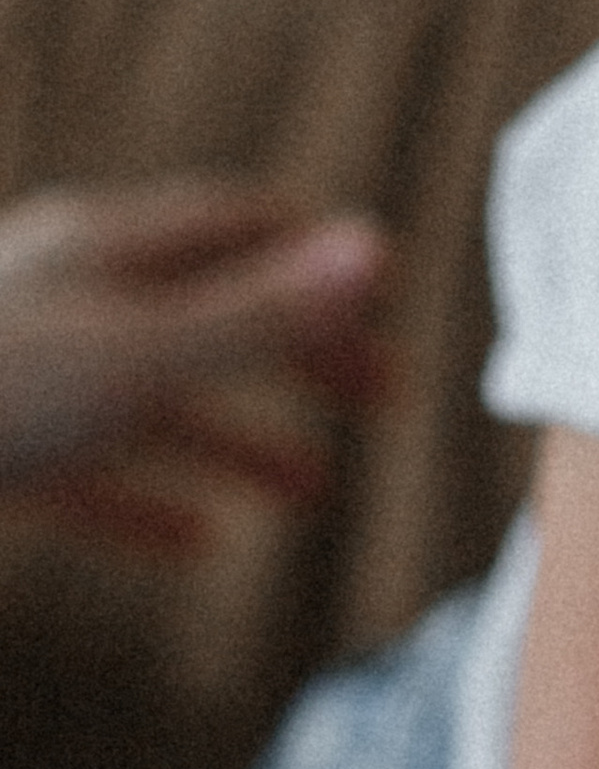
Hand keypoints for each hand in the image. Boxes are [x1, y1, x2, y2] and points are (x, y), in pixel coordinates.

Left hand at [0, 180, 392, 547]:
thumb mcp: (142, 356)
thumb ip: (258, 315)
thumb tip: (371, 250)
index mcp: (105, 248)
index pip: (243, 229)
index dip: (322, 262)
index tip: (389, 306)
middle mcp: (68, 295)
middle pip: (210, 312)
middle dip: (299, 356)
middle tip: (381, 398)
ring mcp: (28, 372)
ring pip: (156, 399)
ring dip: (239, 441)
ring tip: (309, 488)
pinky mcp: (2, 446)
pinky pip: (95, 471)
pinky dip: (156, 502)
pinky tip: (194, 540)